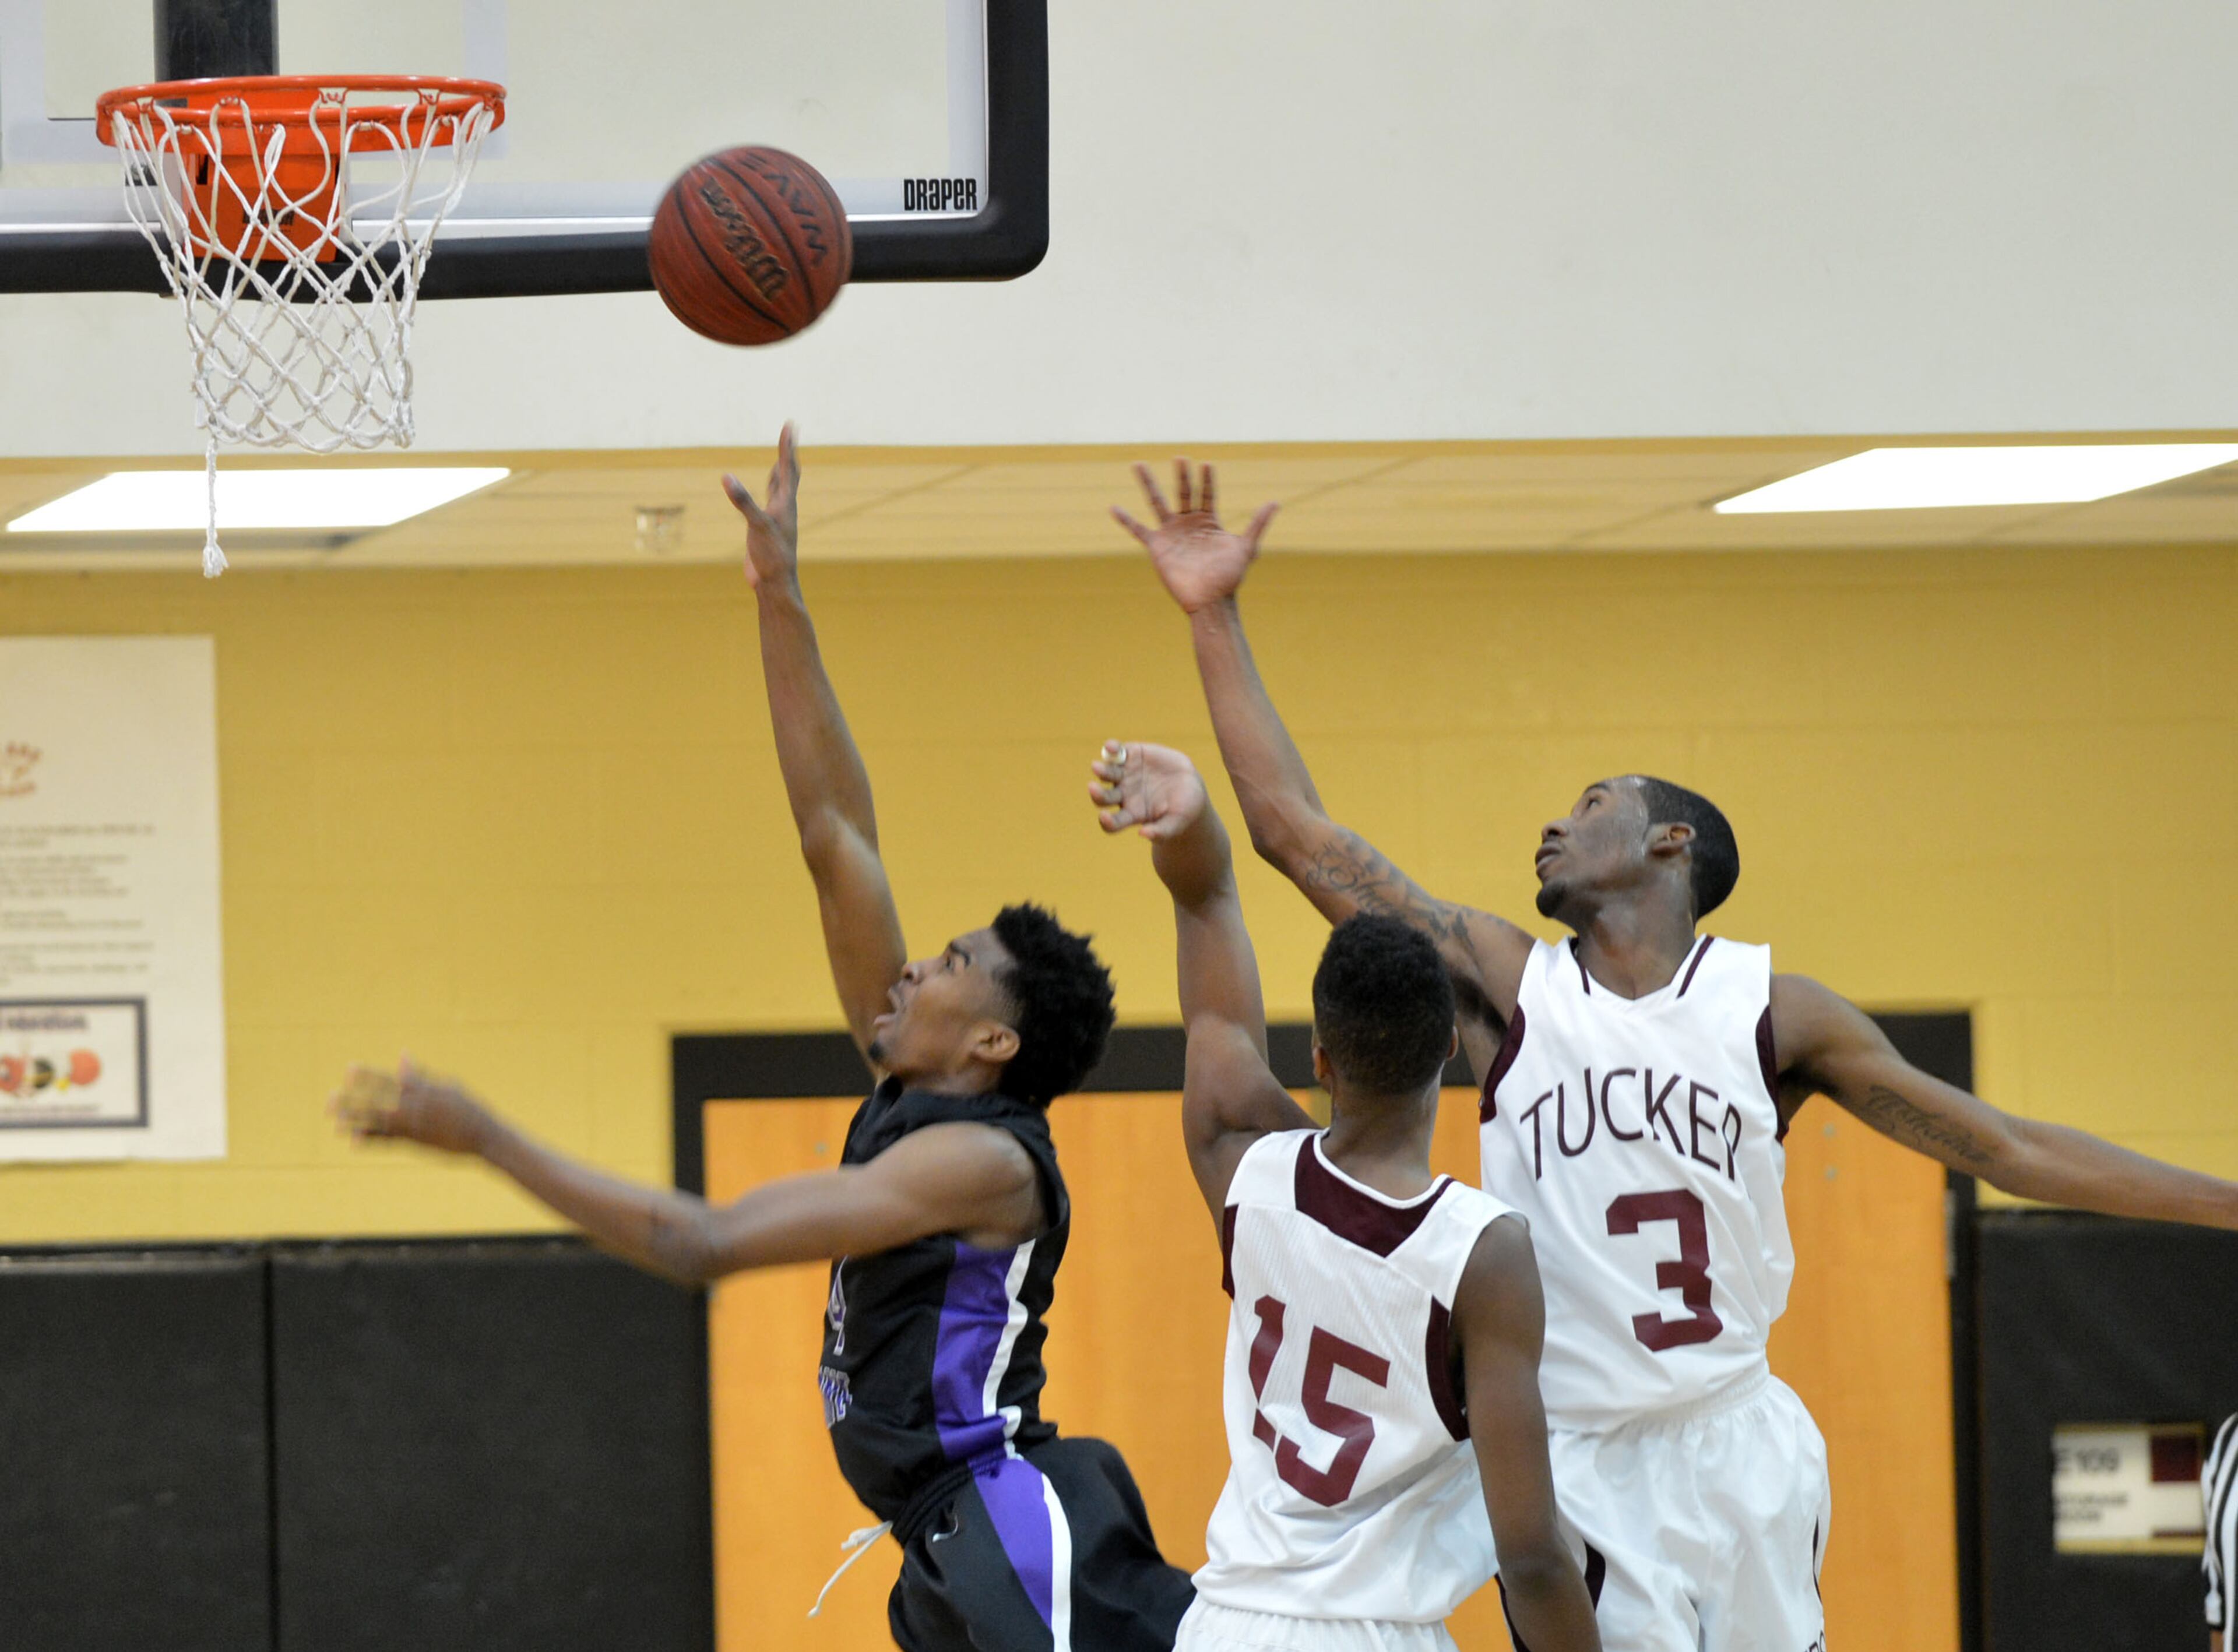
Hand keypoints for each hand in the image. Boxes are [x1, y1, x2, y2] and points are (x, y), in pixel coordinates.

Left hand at [332, 1058, 495, 1156]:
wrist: (484, 1134)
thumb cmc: (468, 1108)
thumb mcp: (447, 1086)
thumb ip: (421, 1074)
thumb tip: (402, 1057)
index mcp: (423, 1090)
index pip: (390, 1080)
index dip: (368, 1076)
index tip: (349, 1071)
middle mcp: (415, 1106)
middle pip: (378, 1102)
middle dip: (353, 1101)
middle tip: (329, 1101)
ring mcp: (414, 1125)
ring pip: (379, 1122)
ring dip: (356, 1122)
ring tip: (335, 1122)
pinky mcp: (417, 1141)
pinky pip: (389, 1140)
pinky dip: (372, 1140)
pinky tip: (353, 1141)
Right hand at [722, 422, 800, 589]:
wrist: (775, 584)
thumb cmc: (771, 556)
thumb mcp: (756, 526)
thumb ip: (743, 501)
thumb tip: (727, 477)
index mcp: (785, 503)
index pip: (787, 468)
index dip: (787, 445)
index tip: (789, 424)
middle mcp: (784, 507)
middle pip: (788, 473)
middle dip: (787, 452)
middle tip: (788, 432)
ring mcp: (776, 517)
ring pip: (780, 488)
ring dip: (779, 470)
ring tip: (781, 456)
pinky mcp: (767, 528)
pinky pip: (768, 502)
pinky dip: (768, 489)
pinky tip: (766, 489)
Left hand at [1089, 740, 1207, 840]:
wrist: (1191, 785)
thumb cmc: (1183, 810)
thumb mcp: (1176, 823)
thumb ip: (1161, 831)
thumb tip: (1144, 834)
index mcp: (1131, 815)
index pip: (1113, 822)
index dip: (1107, 822)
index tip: (1105, 817)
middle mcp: (1123, 795)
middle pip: (1104, 797)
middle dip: (1098, 794)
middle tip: (1093, 788)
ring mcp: (1125, 774)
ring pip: (1107, 773)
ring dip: (1102, 770)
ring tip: (1097, 767)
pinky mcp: (1132, 756)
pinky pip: (1117, 752)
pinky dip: (1112, 749)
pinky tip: (1111, 746)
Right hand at [1112, 460, 1277, 613]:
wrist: (1210, 599)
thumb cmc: (1229, 577)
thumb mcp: (1247, 547)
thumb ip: (1257, 523)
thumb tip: (1275, 502)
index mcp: (1208, 521)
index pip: (1206, 494)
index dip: (1207, 480)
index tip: (1206, 464)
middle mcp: (1188, 523)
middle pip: (1182, 492)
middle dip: (1182, 475)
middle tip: (1180, 457)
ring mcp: (1171, 533)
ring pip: (1156, 502)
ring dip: (1147, 483)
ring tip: (1137, 463)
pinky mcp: (1157, 546)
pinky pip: (1138, 530)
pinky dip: (1125, 519)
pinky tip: (1113, 507)